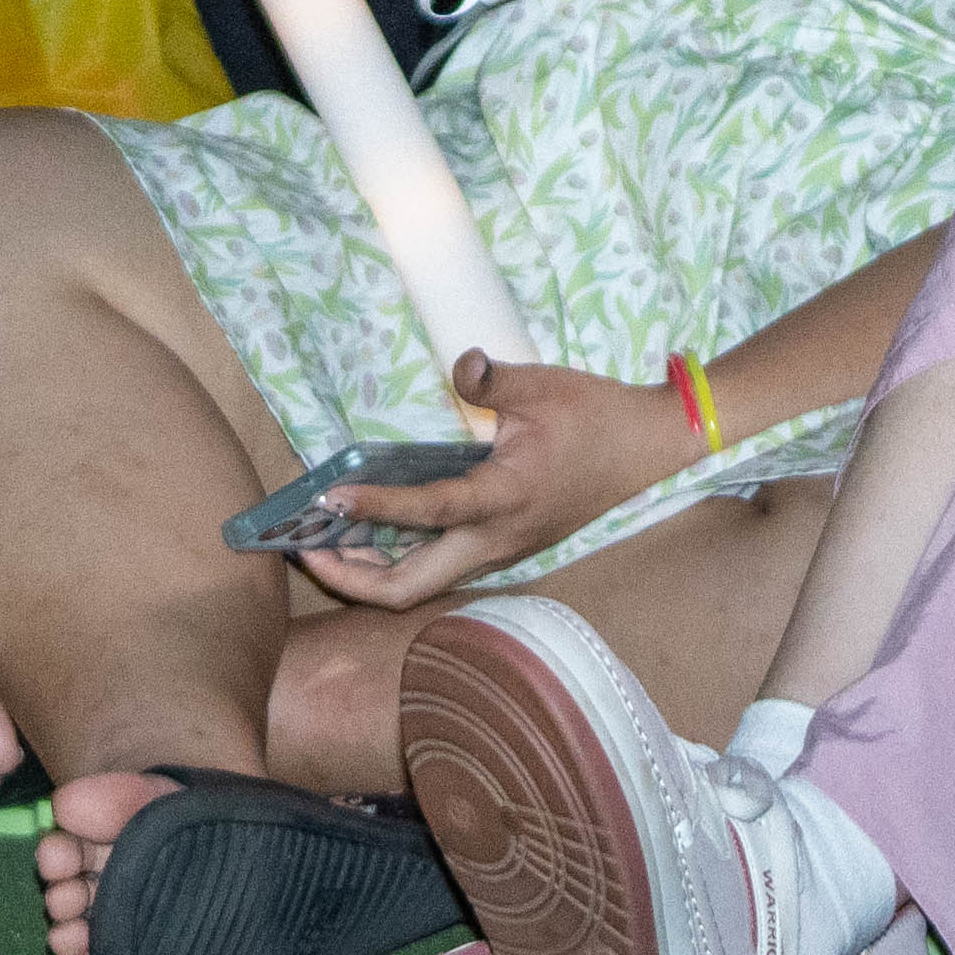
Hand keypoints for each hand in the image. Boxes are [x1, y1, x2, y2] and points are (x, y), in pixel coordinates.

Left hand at [281, 350, 690, 600]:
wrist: (648, 448)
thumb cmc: (595, 415)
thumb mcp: (542, 385)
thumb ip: (491, 378)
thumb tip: (458, 366)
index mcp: (505, 500)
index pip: (427, 513)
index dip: (374, 508)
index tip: (329, 496)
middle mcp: (497, 540)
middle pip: (411, 588)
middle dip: (352, 577)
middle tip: (306, 546)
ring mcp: (501, 550)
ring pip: (424, 584)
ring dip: (372, 573)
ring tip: (325, 542)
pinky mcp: (504, 545)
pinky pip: (441, 567)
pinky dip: (398, 559)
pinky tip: (372, 532)